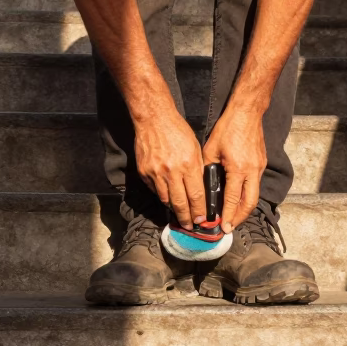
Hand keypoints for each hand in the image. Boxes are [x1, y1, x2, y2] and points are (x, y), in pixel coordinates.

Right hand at [133, 110, 206, 228]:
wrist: (153, 119)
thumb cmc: (177, 131)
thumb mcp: (195, 148)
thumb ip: (197, 169)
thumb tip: (199, 189)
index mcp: (188, 164)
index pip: (196, 195)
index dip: (199, 210)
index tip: (202, 219)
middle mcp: (172, 171)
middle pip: (180, 203)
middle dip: (186, 217)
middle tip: (190, 226)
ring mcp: (156, 173)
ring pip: (165, 199)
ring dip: (173, 209)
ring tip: (179, 215)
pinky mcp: (144, 172)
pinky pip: (154, 190)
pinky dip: (161, 195)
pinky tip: (167, 197)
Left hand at [203, 108, 266, 231]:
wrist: (247, 113)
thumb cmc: (227, 129)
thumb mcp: (210, 149)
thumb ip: (208, 169)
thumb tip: (205, 186)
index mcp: (238, 168)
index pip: (232, 198)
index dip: (228, 215)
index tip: (224, 226)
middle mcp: (251, 170)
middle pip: (250, 203)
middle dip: (240, 217)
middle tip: (230, 227)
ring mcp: (259, 167)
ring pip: (254, 195)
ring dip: (245, 208)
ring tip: (234, 217)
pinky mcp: (261, 163)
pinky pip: (255, 185)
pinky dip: (247, 196)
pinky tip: (238, 199)